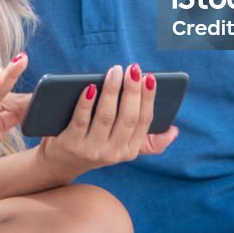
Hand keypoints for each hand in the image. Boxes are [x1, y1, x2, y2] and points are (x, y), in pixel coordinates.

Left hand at [35, 64, 178, 182]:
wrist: (60, 163)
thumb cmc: (95, 144)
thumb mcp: (121, 146)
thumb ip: (147, 140)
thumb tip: (173, 131)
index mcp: (130, 150)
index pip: (144, 121)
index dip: (148, 98)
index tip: (150, 77)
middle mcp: (113, 153)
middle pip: (128, 117)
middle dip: (132, 91)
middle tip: (133, 68)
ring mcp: (92, 150)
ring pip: (106, 116)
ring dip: (112, 91)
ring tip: (115, 71)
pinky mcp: (71, 144)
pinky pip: (81, 120)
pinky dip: (86, 102)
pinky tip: (91, 86)